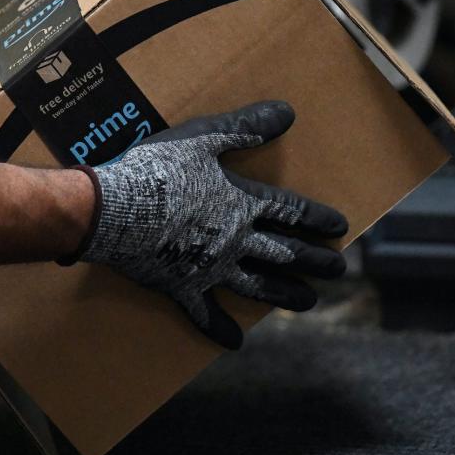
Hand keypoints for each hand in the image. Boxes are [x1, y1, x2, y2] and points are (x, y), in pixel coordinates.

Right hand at [75, 100, 347, 348]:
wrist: (114, 210)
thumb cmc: (158, 169)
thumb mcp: (203, 137)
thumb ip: (245, 126)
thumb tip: (288, 112)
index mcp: (241, 203)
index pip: (291, 211)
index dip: (317, 218)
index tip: (340, 228)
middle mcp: (234, 240)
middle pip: (285, 253)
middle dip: (315, 262)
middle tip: (338, 270)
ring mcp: (210, 268)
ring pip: (258, 286)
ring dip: (286, 294)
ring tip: (309, 302)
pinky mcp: (182, 287)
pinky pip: (206, 314)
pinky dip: (221, 329)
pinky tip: (236, 342)